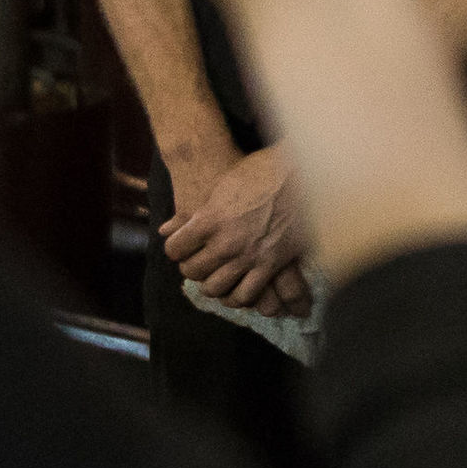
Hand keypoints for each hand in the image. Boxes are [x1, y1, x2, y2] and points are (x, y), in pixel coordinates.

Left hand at [164, 144, 306, 303]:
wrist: (302, 171)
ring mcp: (249, 256)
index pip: (175, 248)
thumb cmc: (261, 170)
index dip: (176, 248)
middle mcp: (226, 242)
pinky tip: (236, 290)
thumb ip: (195, 210)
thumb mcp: (223, 184)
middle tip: (198, 262)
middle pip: (192, 271)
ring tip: (215, 277)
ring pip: (216, 288)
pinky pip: (247, 294)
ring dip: (211, 285)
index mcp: (209, 219)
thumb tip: (165, 228)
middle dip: (191, 268)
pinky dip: (238, 297)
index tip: (182, 246)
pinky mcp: (271, 264)